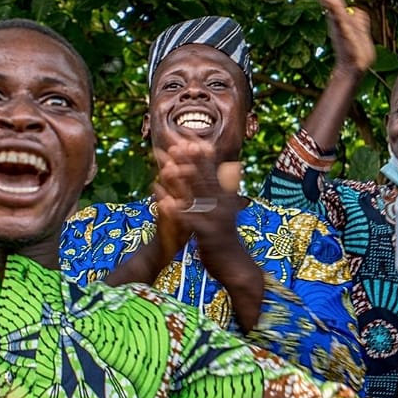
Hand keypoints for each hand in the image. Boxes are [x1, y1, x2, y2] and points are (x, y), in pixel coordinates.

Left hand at [153, 139, 250, 284]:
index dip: (198, 148)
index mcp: (223, 195)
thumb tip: (231, 167)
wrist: (234, 266)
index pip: (211, 166)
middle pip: (203, 176)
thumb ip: (226, 188)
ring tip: (168, 166)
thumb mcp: (227, 209)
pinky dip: (178, 211)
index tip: (184, 131)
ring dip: (183, 180)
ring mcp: (216, 217)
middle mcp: (222, 203)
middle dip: (189, 159)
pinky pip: (191, 220)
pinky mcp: (209, 234)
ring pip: (198, 195)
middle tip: (174, 142)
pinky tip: (163, 204)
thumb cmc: (224, 237)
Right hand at [308, 0, 374, 77]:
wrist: (355, 69)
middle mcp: (337, 19)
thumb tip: (358, 9)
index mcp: (340, 15)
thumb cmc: (356, 50)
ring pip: (333, 7)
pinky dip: (336, 12)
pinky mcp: (346, 37)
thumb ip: (360, 18)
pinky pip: (341, 22)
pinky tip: (331, 2)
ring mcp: (341, 27)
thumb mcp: (360, 29)